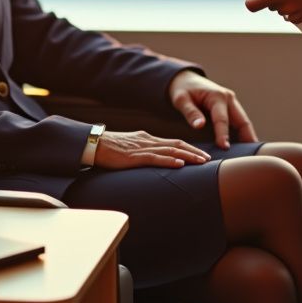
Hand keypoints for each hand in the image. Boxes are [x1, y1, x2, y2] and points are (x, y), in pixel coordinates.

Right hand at [93, 130, 211, 169]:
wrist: (93, 144)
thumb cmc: (109, 148)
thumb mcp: (130, 149)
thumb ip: (143, 152)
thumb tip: (154, 160)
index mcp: (148, 139)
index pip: (174, 142)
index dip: (189, 148)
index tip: (202, 155)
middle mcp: (148, 140)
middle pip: (177, 144)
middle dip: (194, 152)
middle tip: (208, 159)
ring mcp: (142, 148)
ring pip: (170, 150)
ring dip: (188, 156)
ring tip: (201, 162)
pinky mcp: (134, 157)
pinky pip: (155, 158)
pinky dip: (169, 160)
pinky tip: (179, 164)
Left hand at [167, 70, 258, 148]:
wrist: (186, 79)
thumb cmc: (182, 90)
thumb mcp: (181, 99)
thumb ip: (190, 112)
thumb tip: (199, 126)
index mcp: (217, 96)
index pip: (222, 119)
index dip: (223, 134)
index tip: (224, 147)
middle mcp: (229, 98)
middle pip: (242, 121)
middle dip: (247, 138)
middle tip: (250, 155)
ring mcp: (232, 103)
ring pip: (244, 122)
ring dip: (248, 137)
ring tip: (250, 155)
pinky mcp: (231, 108)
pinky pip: (239, 123)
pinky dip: (243, 135)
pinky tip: (243, 148)